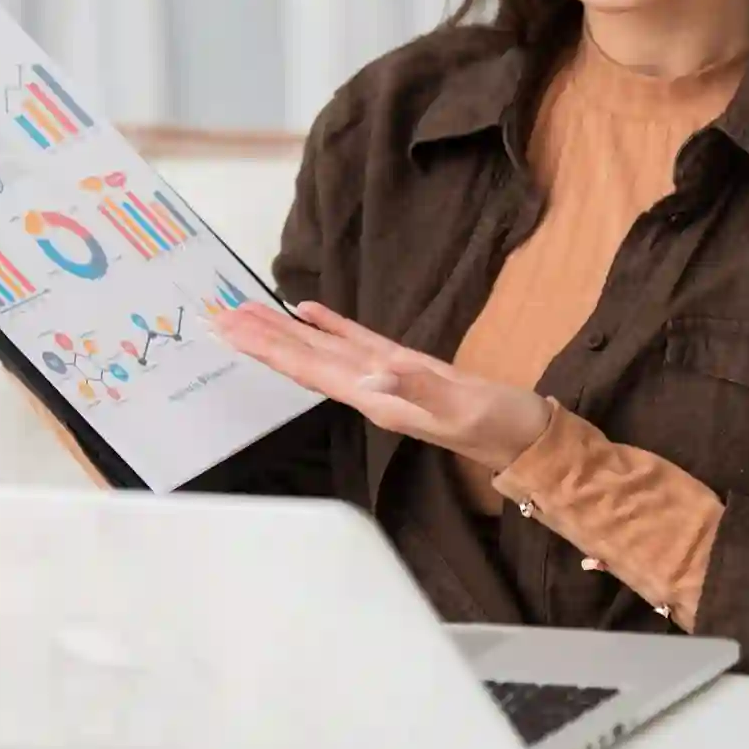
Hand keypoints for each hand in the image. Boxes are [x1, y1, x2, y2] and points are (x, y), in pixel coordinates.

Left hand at [211, 301, 552, 473]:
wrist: (527, 436)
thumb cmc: (499, 424)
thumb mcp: (461, 407)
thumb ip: (417, 391)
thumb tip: (371, 378)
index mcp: (378, 399)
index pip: (311, 371)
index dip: (271, 350)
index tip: (234, 332)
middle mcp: (373, 389)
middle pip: (306, 361)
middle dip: (263, 340)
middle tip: (221, 316)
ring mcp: (388, 377)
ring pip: (325, 350)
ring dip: (286, 333)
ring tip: (249, 313)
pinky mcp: (407, 366)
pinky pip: (356, 342)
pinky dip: (329, 325)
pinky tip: (308, 312)